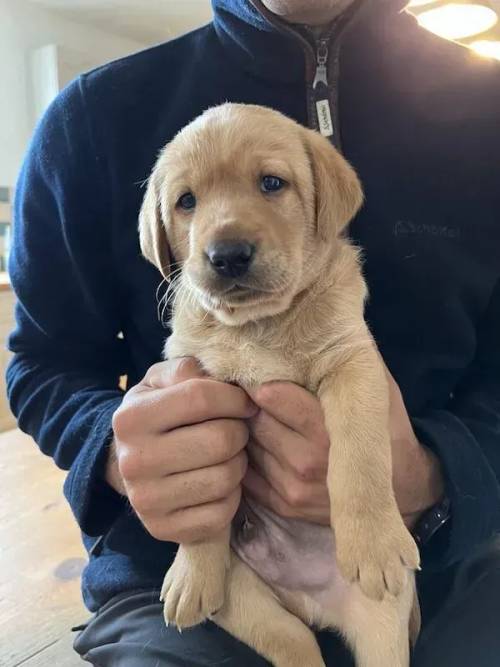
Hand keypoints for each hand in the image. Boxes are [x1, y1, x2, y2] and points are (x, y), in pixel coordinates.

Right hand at [109, 358, 256, 542]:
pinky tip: (219, 483)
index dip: (234, 397)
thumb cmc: (159, 414)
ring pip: (225, 477)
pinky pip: (222, 512)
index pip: (201, 397)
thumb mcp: (162, 382)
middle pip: (220, 440)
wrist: (132, 465)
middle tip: (236, 430)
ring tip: (228, 455)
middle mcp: (133, 461)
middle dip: (239, 431)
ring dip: (238, 464)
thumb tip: (218, 379)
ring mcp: (146, 501)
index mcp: (131, 418)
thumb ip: (187, 369)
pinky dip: (231, 496)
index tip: (245, 402)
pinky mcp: (164, 529)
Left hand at [243, 374, 444, 528]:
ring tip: (261, 417)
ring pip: (248, 446)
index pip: (272, 396)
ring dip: (250, 431)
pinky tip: (265, 443)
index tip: (262, 373)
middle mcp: (308, 463)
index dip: (263, 380)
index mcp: (328, 430)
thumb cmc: (387, 427)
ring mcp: (294, 489)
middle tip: (255, 392)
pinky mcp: (285, 507)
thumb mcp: (376, 386)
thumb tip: (321, 323)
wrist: (405, 488)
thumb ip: (348, 359)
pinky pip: (248, 475)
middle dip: (254, 405)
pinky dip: (251, 456)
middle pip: (255, 420)